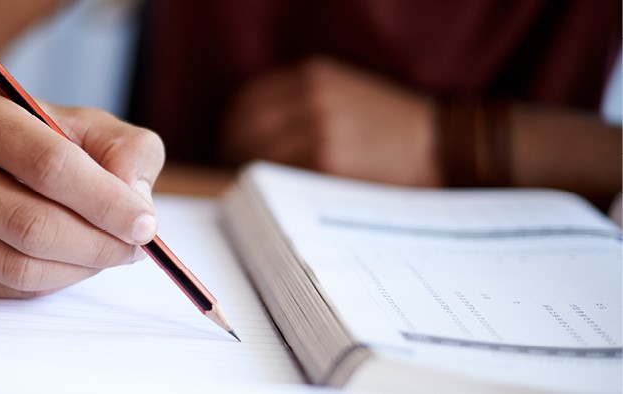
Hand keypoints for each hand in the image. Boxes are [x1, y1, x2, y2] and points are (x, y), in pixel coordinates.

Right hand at [0, 93, 164, 297]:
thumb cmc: (42, 138)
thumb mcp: (92, 126)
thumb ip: (128, 151)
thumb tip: (135, 202)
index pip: (47, 165)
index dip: (104, 201)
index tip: (145, 223)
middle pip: (31, 224)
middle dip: (97, 243)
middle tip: (136, 246)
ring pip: (19, 265)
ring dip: (80, 268)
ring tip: (110, 251)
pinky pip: (10, 287)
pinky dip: (56, 280)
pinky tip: (74, 258)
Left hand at [221, 57, 439, 186]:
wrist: (439, 145)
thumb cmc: (389, 126)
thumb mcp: (342, 92)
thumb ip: (297, 103)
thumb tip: (245, 134)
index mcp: (310, 75)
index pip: (244, 102)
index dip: (232, 129)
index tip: (232, 148)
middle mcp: (310, 97)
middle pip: (242, 130)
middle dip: (235, 155)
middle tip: (239, 177)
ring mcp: (318, 130)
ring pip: (257, 157)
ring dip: (252, 177)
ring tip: (260, 192)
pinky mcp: (327, 164)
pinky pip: (281, 179)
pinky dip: (274, 191)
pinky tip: (282, 200)